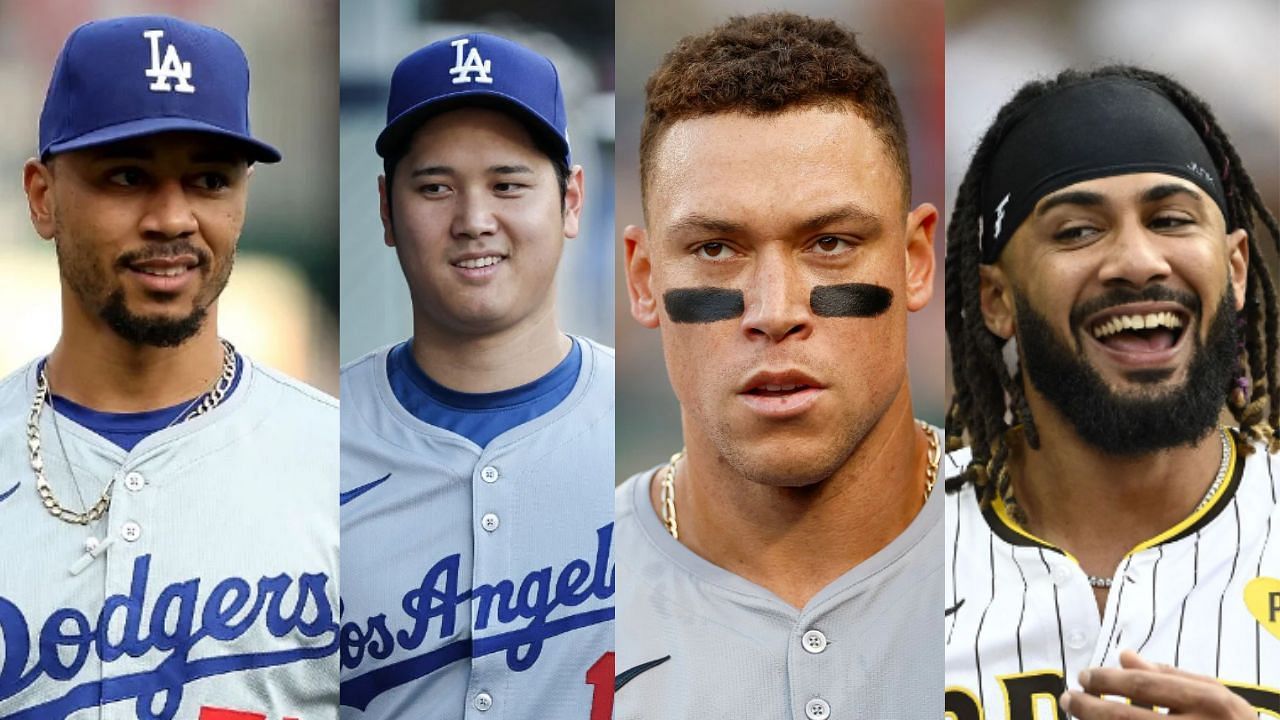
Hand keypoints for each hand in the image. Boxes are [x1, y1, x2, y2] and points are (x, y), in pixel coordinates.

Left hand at [1059, 650, 1255, 717]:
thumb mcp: (1213, 694)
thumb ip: (1171, 675)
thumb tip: (1124, 656)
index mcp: (1210, 703)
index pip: (1145, 687)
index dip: (1107, 681)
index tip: (1083, 676)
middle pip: (1126, 719)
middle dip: (1089, 708)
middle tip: (1069, 698)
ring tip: (1078, 715)